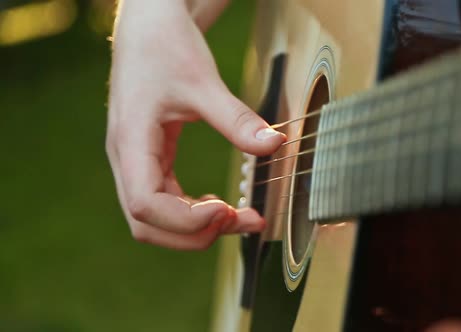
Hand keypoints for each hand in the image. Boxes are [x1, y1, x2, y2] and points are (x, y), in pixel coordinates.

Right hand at [106, 0, 285, 249]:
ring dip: (195, 227)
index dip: (186, 219)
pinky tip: (219, 207)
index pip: (145, 204)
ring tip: (238, 218)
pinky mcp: (149, 159)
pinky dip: (191, 212)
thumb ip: (237, 119)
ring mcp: (134, 162)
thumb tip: (274, 145)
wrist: (149, 28)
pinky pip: (164, 201)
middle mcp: (126, 159)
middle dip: (194, 232)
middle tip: (241, 220)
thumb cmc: (166, 47)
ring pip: (153, 219)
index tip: (227, 210)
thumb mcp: (203, 82)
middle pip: (146, 223)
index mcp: (130, 142)